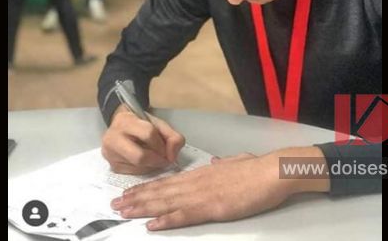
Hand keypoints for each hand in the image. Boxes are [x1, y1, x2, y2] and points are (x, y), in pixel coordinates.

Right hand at [101, 105, 185, 174]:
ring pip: (138, 167)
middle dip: (157, 160)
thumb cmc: (141, 125)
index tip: (168, 148)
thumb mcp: (158, 124)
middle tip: (164, 159)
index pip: (148, 134)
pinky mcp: (113, 166)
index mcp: (125, 121)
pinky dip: (145, 169)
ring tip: (154, 157)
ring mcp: (110, 154)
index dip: (162, 144)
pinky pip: (134, 174)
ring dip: (152, 166)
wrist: (121, 126)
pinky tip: (146, 162)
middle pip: (140, 156)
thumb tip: (172, 156)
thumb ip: (172, 137)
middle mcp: (113, 138)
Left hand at [111, 147, 329, 230]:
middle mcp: (196, 182)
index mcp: (202, 173)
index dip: (148, 187)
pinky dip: (165, 220)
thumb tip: (216, 163)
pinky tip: (151, 224)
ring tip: (123, 211)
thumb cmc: (258, 169)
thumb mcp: (236, 162)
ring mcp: (202, 194)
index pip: (168, 181)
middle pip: (161, 190)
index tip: (130, 191)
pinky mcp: (212, 207)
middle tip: (115, 203)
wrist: (272, 171)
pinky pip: (183, 215)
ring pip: (166, 201)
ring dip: (143, 207)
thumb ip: (224, 164)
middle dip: (137, 197)